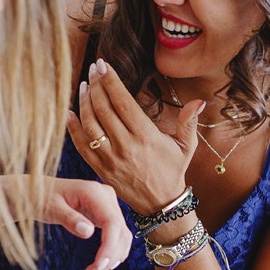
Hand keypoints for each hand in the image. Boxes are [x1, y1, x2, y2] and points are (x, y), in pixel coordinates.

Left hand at [39, 177, 131, 269]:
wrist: (38, 191)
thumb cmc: (41, 198)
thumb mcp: (51, 208)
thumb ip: (69, 218)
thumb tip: (88, 232)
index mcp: (93, 192)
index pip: (111, 222)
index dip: (109, 246)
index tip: (99, 266)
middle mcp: (106, 196)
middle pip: (120, 231)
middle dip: (110, 257)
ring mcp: (109, 204)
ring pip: (122, 235)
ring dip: (113, 257)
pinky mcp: (107, 213)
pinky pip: (117, 234)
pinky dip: (113, 251)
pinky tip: (103, 264)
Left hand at [66, 58, 197, 214]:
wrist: (160, 205)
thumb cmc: (173, 171)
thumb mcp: (186, 147)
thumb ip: (189, 122)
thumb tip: (199, 102)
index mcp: (146, 136)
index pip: (123, 102)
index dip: (111, 81)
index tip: (103, 65)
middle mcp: (126, 146)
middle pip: (104, 109)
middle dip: (96, 85)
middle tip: (93, 71)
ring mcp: (110, 159)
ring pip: (90, 124)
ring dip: (84, 103)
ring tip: (84, 87)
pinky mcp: (100, 169)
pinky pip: (81, 145)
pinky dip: (72, 128)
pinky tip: (70, 112)